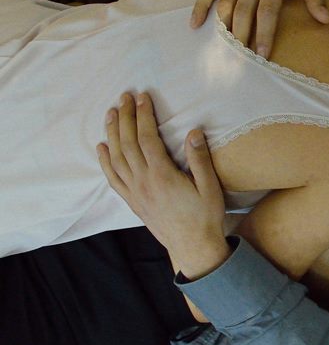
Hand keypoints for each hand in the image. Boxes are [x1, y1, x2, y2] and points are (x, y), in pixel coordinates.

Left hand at [97, 93, 229, 278]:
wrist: (192, 247)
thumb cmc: (205, 216)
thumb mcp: (210, 187)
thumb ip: (200, 159)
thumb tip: (193, 132)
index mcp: (162, 176)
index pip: (147, 138)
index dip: (144, 116)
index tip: (142, 98)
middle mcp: (143, 182)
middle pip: (128, 143)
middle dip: (126, 118)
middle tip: (124, 97)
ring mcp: (135, 192)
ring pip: (117, 158)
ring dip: (112, 133)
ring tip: (111, 114)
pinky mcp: (132, 201)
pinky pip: (113, 178)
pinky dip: (105, 161)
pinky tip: (102, 147)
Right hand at [189, 0, 328, 57]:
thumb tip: (325, 21)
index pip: (267, 12)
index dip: (264, 35)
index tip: (262, 55)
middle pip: (243, 12)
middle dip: (241, 37)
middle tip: (241, 60)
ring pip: (225, 4)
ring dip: (223, 28)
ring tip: (224, 50)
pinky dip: (200, 7)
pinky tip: (195, 25)